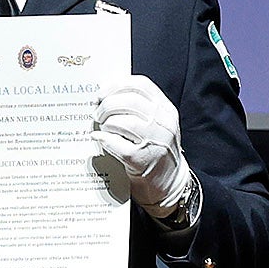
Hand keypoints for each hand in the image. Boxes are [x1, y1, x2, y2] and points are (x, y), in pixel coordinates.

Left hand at [89, 76, 196, 219]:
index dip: (117, 85)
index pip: (141, 85)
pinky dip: (104, 139)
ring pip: (123, 121)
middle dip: (107, 105)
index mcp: (166, 109)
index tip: (102, 93)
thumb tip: (107, 93)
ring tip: (102, 128)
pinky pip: (117, 144)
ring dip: (106, 123)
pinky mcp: (142, 161)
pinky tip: (98, 138)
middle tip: (97, 114)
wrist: (171, 182)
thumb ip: (139, 107)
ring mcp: (155, 142)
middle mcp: (163, 123)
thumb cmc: (156, 149)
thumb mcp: (156, 122)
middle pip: (129, 101)